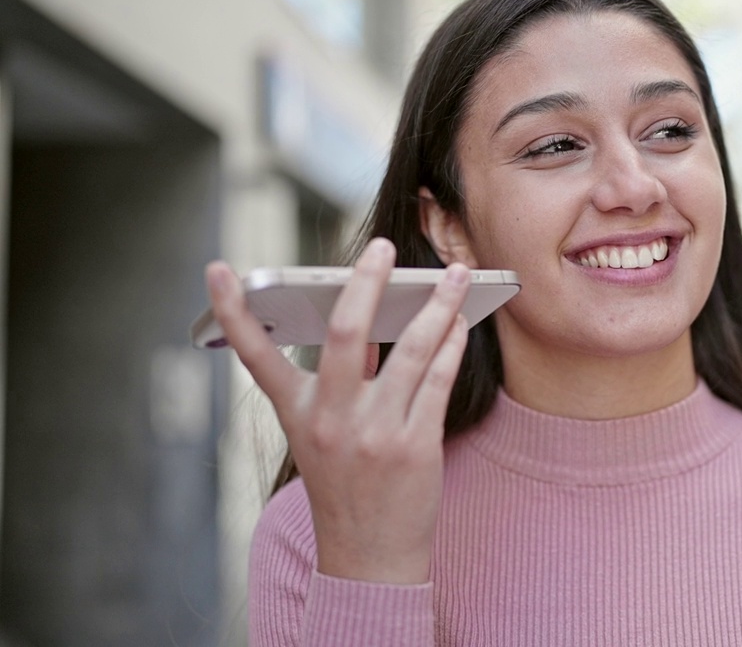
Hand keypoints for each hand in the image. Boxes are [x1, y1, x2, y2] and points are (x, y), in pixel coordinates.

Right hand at [205, 238, 469, 583]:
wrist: (369, 557)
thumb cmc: (347, 487)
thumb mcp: (321, 437)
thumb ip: (338, 382)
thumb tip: (369, 321)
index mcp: (298, 413)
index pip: (255, 356)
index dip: (232, 312)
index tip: (217, 270)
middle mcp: (332, 419)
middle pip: (345, 332)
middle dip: (367, 282)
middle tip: (384, 247)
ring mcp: (375, 432)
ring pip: (411, 349)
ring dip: (437, 304)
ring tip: (455, 274)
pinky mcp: (416, 445)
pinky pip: (439, 379)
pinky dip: (452, 344)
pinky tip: (460, 323)